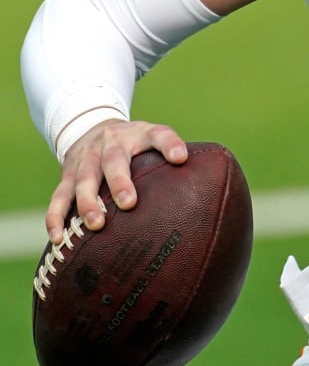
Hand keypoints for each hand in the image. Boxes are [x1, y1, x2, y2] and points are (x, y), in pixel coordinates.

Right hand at [47, 119, 187, 244]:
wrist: (92, 127)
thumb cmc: (134, 142)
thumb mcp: (153, 137)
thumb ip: (172, 152)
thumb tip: (196, 177)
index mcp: (137, 134)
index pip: (158, 135)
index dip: (169, 144)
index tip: (180, 158)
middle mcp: (108, 144)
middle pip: (112, 161)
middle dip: (119, 182)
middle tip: (128, 203)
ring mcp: (84, 160)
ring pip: (82, 180)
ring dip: (87, 203)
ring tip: (96, 224)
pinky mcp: (66, 175)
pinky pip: (58, 197)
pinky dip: (56, 217)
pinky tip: (58, 238)